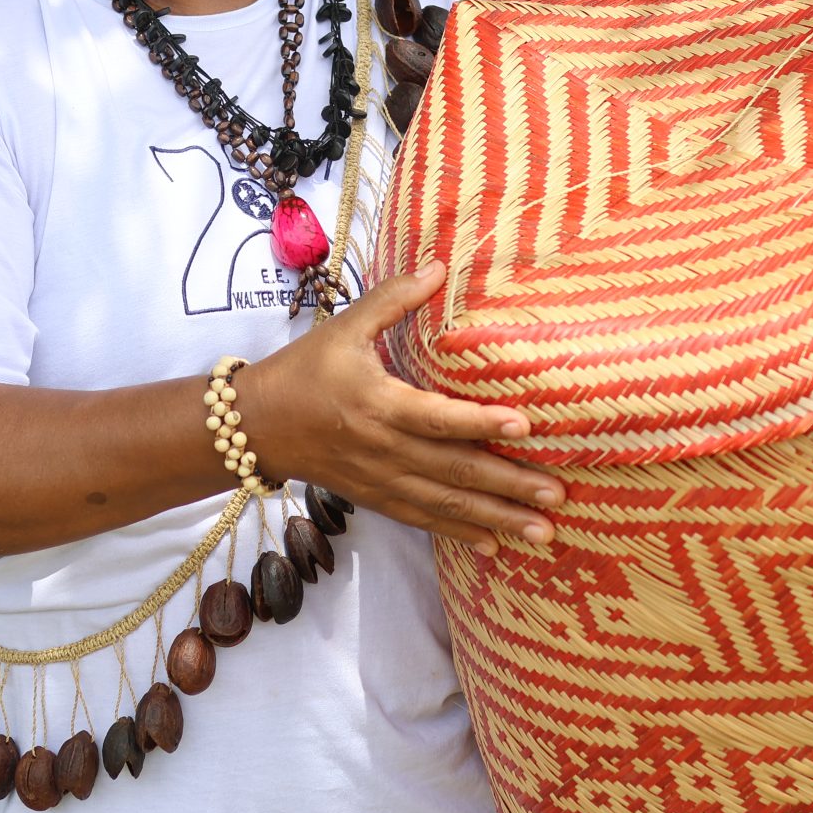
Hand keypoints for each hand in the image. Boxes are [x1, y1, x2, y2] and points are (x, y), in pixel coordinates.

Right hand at [237, 263, 562, 555]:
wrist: (255, 426)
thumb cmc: (303, 370)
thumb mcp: (345, 327)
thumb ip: (393, 299)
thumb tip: (440, 266)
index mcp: (376, 403)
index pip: (436, 417)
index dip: (480, 422)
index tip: (525, 425)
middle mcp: (382, 448)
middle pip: (453, 471)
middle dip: (509, 486)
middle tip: (558, 496)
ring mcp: (380, 480)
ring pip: (445, 505)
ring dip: (496, 520)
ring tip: (543, 533)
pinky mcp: (376, 498)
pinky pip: (423, 520)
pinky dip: (459, 535)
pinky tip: (495, 546)